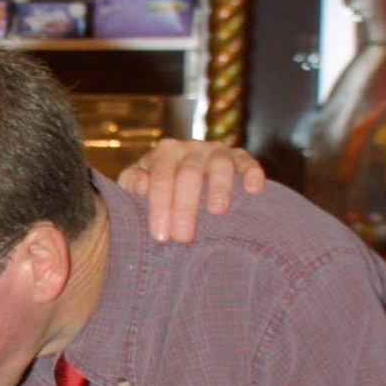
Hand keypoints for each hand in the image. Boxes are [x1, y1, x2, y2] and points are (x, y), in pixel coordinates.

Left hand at [116, 139, 265, 243]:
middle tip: (184, 237)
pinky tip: (253, 190)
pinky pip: (248, 162)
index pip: (160, 179)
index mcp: (164, 153)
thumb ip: (131, 183)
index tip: (161, 236)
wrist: (183, 176)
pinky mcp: (240, 158)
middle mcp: (191, 149)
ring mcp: (217, 152)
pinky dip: (251, 173)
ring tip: (216, 211)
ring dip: (219, 187)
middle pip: (189, 174)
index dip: (160, 206)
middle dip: (185, 206)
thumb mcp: (136, 184)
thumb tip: (141, 185)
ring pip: (220, 165)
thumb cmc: (157, 187)